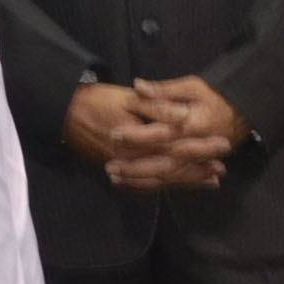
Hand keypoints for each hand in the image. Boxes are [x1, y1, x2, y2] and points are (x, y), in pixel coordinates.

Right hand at [63, 81, 222, 190]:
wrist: (62, 111)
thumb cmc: (95, 100)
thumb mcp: (126, 98)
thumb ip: (156, 108)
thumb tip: (183, 117)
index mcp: (137, 139)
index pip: (176, 146)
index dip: (200, 147)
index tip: (222, 146)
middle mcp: (132, 158)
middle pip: (170, 168)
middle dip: (197, 169)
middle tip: (221, 170)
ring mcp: (124, 166)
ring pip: (159, 179)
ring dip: (185, 180)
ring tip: (209, 180)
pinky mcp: (118, 167)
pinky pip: (143, 183)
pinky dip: (163, 185)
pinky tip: (177, 184)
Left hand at [121, 76, 246, 190]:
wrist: (242, 113)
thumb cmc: (214, 97)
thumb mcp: (192, 87)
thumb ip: (164, 91)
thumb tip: (138, 86)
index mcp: (194, 127)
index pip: (162, 134)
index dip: (138, 135)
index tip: (114, 134)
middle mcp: (196, 147)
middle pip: (164, 163)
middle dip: (136, 167)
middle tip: (110, 166)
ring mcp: (198, 160)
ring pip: (167, 175)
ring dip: (140, 178)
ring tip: (114, 177)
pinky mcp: (195, 166)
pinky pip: (173, 180)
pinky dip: (151, 184)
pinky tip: (127, 183)